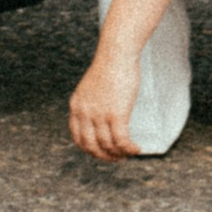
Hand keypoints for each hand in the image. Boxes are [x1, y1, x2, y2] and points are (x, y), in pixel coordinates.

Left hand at [68, 39, 146, 158]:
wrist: (116, 53)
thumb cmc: (109, 67)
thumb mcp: (91, 88)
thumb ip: (91, 104)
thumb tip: (100, 122)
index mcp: (76, 105)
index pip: (77, 137)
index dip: (90, 149)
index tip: (101, 152)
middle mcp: (84, 112)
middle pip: (91, 146)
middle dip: (105, 157)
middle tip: (117, 158)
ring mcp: (99, 114)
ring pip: (108, 146)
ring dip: (119, 154)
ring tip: (128, 153)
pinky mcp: (116, 114)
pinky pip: (122, 141)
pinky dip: (129, 149)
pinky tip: (135, 149)